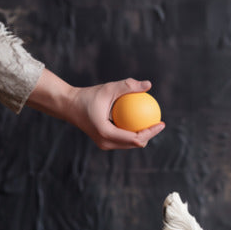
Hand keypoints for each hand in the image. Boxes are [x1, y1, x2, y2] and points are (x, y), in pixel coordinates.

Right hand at [25, 70, 165, 149]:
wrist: (69, 106)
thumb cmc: (88, 95)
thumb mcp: (108, 88)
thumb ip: (128, 86)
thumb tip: (148, 85)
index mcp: (107, 134)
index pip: (136, 138)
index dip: (151, 133)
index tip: (161, 123)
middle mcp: (106, 143)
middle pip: (135, 144)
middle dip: (149, 136)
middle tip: (159, 122)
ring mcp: (104, 144)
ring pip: (129, 144)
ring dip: (142, 135)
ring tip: (152, 122)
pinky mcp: (103, 142)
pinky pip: (123, 139)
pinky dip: (132, 132)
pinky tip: (140, 121)